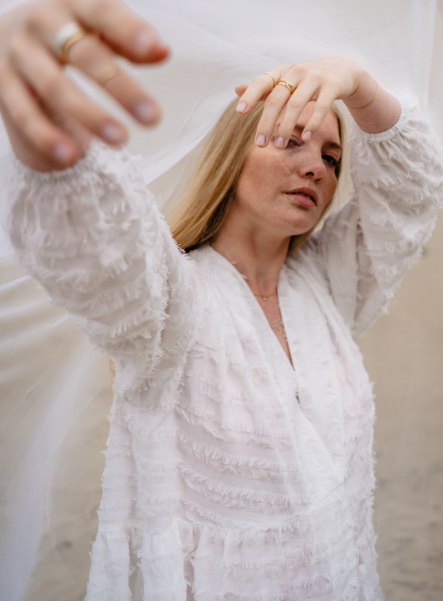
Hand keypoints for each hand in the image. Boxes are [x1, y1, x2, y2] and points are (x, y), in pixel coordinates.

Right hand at [0, 0, 168, 168]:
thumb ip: (127, 41)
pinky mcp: (2, 85)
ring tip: (121, 140)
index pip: (102, 11)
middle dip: (119, 87)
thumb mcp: (95, 29)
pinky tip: (71, 157)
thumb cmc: (65, 33)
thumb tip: (162, 51)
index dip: (127, 29)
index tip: (153, 48)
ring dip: (89, 116)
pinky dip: (47, 136)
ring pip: (54, 87)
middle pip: (84, 55)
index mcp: (72, 5)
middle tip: (153, 117)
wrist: (3, 34)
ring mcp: (20, 55)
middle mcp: (42, 24)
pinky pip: (24, 114)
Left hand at [235, 57, 370, 146]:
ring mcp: (315, 78)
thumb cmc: (306, 80)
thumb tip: (236, 89)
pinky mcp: (332, 86)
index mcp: (282, 72)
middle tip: (259, 144)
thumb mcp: (285, 81)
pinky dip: (313, 123)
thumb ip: (263, 88)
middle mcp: (296, 72)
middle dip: (267, 122)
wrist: (342, 70)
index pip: (262, 82)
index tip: (239, 112)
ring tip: (280, 146)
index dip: (250, 96)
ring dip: (286, 127)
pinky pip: (321, 106)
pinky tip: (306, 138)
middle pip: (277, 99)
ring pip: (297, 104)